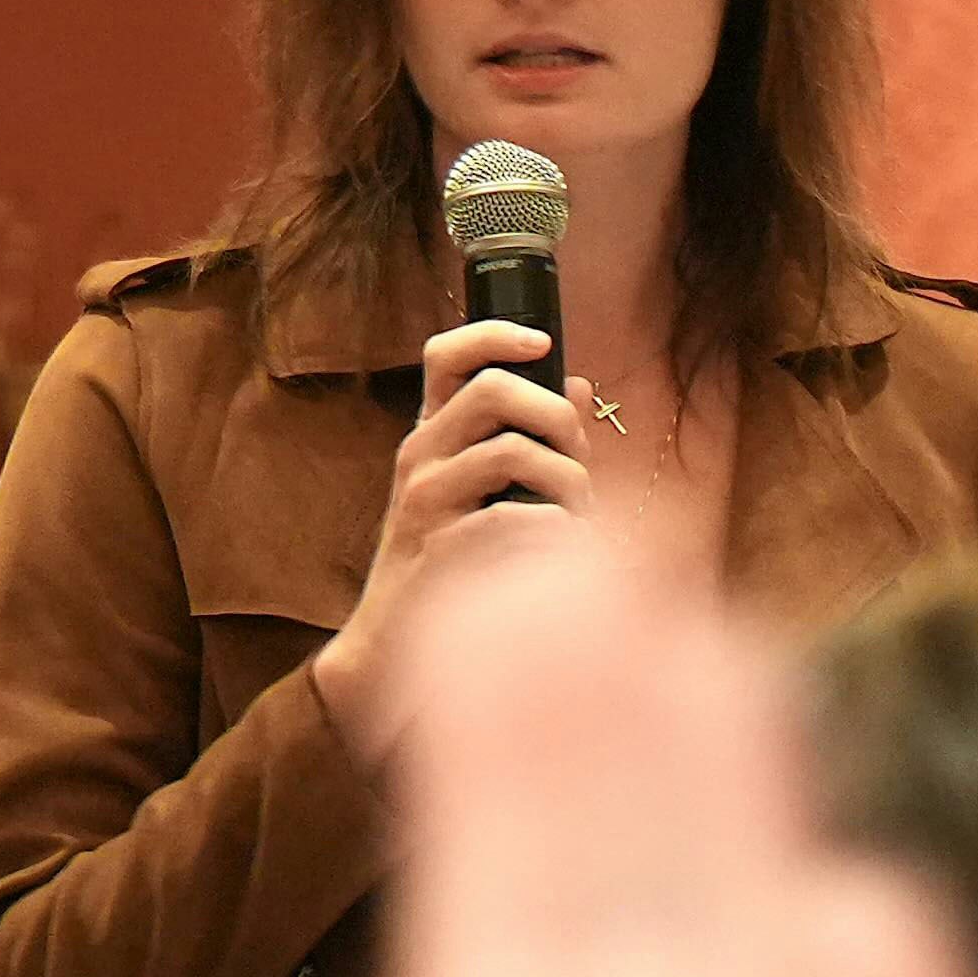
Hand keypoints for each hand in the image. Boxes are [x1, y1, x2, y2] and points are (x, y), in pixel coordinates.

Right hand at [319, 318, 600, 765]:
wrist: (395, 642)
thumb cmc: (452, 558)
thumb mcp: (483, 490)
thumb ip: (529, 437)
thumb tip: (579, 385)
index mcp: (433, 434)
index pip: (447, 354)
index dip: (495, 334)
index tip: (543, 341)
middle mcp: (420, 455)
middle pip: (493, 390)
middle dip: (556, 417)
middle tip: (581, 460)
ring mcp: (423, 501)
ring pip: (512, 452)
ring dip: (568, 481)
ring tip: (582, 516)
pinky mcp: (436, 549)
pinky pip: (510, 520)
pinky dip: (552, 530)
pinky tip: (563, 549)